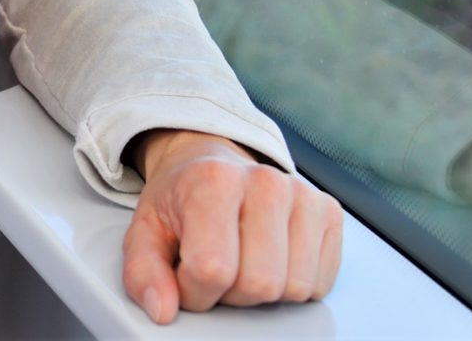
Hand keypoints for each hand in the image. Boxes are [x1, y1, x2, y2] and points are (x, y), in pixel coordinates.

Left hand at [121, 130, 341, 323]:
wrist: (209, 162)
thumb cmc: (180, 201)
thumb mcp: (146, 232)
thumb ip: (143, 273)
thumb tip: (163, 309)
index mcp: (213, 180)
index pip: (213, 269)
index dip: (193, 291)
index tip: (185, 274)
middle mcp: (265, 181)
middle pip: (259, 283)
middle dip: (230, 293)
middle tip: (217, 268)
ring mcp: (302, 194)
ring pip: (293, 287)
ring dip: (263, 292)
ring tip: (243, 261)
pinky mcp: (328, 211)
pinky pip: (321, 283)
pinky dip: (293, 285)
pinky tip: (271, 259)